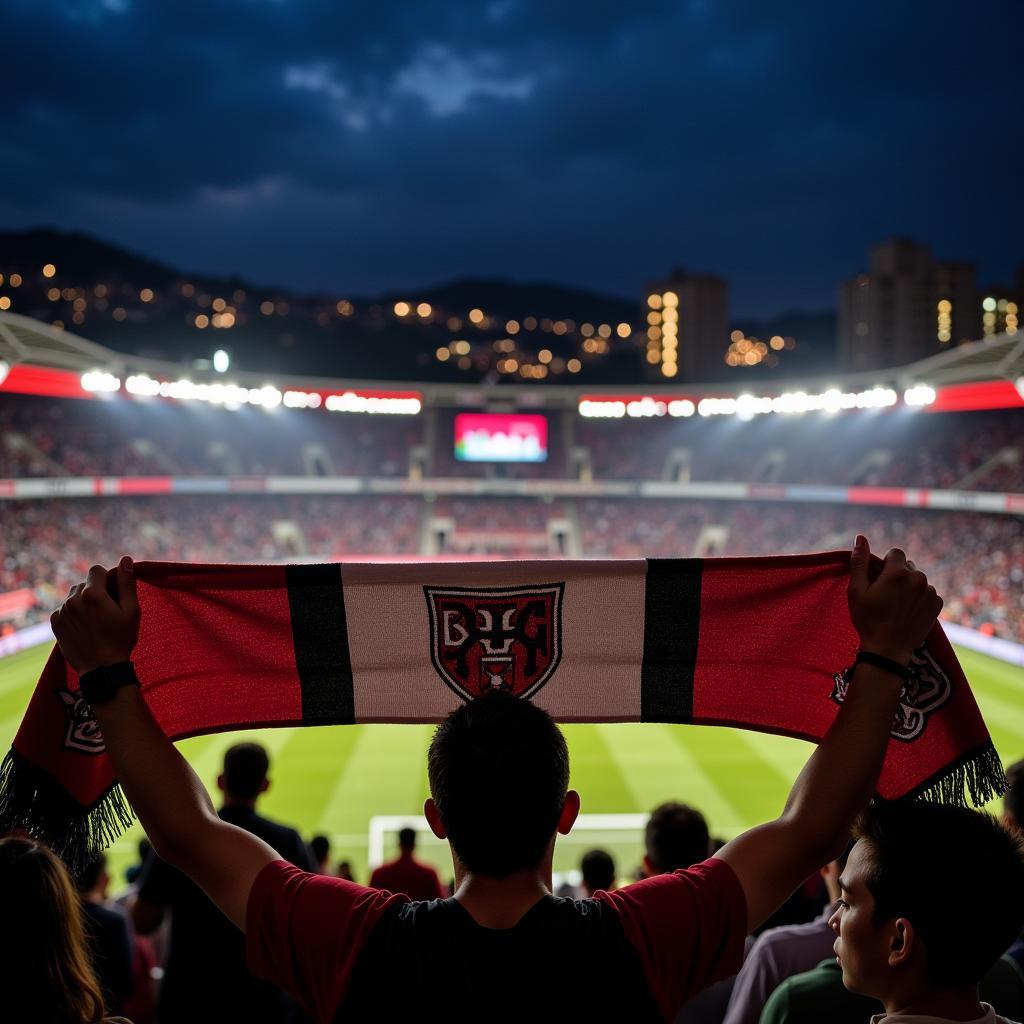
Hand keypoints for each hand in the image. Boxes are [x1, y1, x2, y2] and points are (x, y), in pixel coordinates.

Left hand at [50, 556, 139, 673]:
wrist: (101, 669)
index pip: (96, 570)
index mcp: (93, 594)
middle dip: (95, 590)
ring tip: (94, 620)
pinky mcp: (55, 623)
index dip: (107, 579)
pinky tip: (84, 627)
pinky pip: (64, 609)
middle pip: (84, 583)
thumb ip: (126, 583)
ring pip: (73, 595)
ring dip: (83, 601)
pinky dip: (73, 613)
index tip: (114, 594)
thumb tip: (126, 559)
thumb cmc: (121, 639)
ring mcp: (62, 611)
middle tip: (106, 610)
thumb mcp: (131, 610)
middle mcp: (73, 599)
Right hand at [847, 536, 942, 663]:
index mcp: (898, 572)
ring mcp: (930, 592)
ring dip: (909, 586)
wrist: (888, 650)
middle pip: (908, 566)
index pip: (895, 553)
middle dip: (898, 575)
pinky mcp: (937, 604)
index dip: (885, 565)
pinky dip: (919, 598)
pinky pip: (927, 593)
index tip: (879, 581)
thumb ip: (859, 561)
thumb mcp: (856, 590)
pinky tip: (908, 611)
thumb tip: (860, 537)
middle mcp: (919, 578)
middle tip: (886, 595)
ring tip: (897, 605)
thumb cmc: (868, 620)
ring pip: (918, 579)